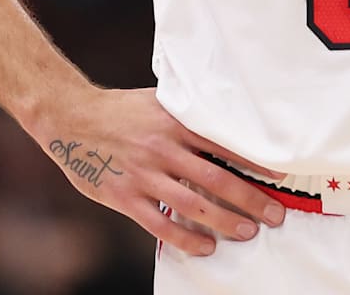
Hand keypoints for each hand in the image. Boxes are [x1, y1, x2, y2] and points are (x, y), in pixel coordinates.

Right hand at [32, 87, 287, 255]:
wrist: (70, 117)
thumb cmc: (120, 110)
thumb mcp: (158, 102)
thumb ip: (187, 116)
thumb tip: (226, 123)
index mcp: (175, 123)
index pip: (225, 145)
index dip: (255, 163)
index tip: (279, 177)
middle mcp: (163, 148)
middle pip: (217, 180)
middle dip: (251, 200)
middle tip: (275, 215)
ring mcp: (144, 175)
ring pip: (194, 205)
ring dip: (225, 222)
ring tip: (248, 233)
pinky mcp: (124, 196)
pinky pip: (161, 224)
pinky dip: (186, 239)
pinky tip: (205, 247)